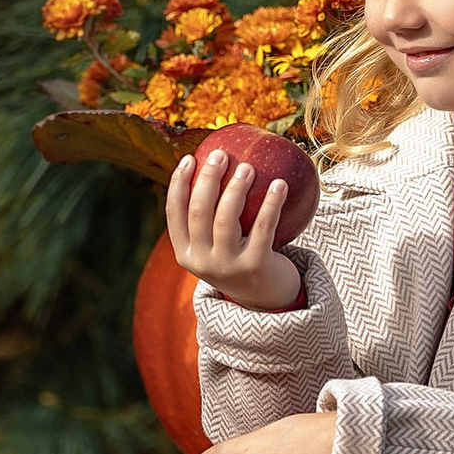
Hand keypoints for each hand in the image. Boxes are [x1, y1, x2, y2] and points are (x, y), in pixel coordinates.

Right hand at [166, 146, 299, 313]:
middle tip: (221, 155)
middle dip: (207, 178)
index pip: (174, 213)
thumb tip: (212, 163)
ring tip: (248, 167)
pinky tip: (280, 184)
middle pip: (199, 211)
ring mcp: (227, 266)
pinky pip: (263, 227)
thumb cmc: (240, 257)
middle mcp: (202, 262)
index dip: (178, 183)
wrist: (267, 298)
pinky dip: (271, 203)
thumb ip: (210, 216)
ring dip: (237, 187)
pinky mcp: (255, 267)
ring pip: (226, 219)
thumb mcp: (216, 244)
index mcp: (186, 254)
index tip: (189, 158)